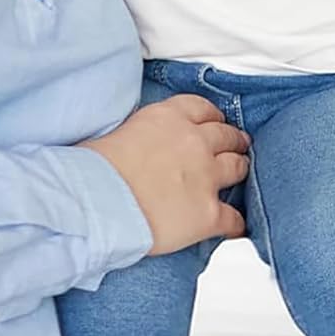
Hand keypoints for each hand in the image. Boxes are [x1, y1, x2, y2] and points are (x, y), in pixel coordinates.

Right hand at [81, 95, 249, 255]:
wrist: (96, 204)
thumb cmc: (94, 171)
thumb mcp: (119, 132)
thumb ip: (141, 133)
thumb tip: (134, 144)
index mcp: (170, 117)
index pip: (202, 109)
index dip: (212, 118)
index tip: (214, 123)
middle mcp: (194, 141)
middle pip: (225, 135)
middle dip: (232, 141)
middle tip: (235, 146)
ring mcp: (205, 177)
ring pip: (236, 167)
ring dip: (239, 170)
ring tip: (240, 174)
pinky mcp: (207, 213)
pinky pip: (232, 217)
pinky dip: (237, 222)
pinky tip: (237, 226)